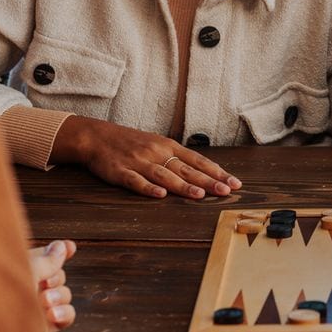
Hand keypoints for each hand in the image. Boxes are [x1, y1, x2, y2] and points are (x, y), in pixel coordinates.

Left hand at [28, 239, 76, 331]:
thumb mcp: (26, 270)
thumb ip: (47, 260)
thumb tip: (63, 247)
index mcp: (16, 269)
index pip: (42, 256)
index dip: (58, 251)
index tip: (70, 248)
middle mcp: (25, 286)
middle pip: (57, 275)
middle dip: (57, 277)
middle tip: (45, 283)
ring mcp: (34, 308)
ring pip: (63, 295)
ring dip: (60, 296)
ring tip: (45, 302)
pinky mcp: (42, 328)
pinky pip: (66, 317)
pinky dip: (64, 313)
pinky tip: (52, 314)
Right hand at [55, 115, 239, 199]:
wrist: (96, 136)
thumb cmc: (130, 143)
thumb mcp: (157, 144)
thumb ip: (177, 158)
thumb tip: (203, 171)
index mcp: (168, 146)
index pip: (197, 161)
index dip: (217, 172)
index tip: (234, 182)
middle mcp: (156, 153)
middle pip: (186, 169)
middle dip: (208, 181)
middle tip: (226, 191)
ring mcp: (138, 162)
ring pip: (164, 175)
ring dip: (183, 186)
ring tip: (199, 195)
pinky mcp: (120, 172)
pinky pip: (135, 181)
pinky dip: (148, 188)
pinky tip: (160, 195)